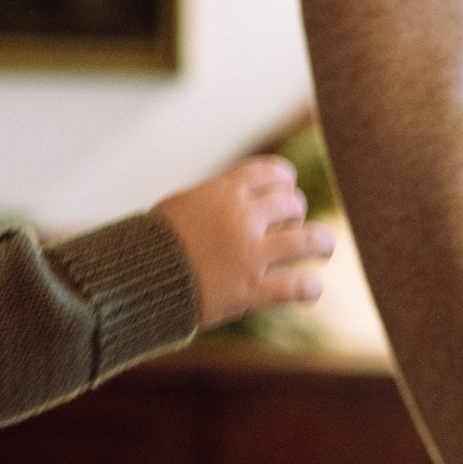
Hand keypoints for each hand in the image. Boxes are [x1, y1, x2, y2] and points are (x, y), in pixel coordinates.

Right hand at [151, 155, 333, 327]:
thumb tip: (234, 194)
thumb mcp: (182, 205)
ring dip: (322, 243)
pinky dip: (309, 289)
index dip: (285, 180)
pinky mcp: (252, 289)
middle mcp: (244, 217)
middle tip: (293, 223)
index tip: (287, 187)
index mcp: (225, 192)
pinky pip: (296, 287)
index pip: (272, 172)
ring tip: (324, 248)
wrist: (138, 277)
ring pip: (308, 240)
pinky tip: (311, 290)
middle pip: (292, 203)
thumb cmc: (153, 242)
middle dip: (296, 212)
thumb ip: (214, 197)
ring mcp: (251, 253)